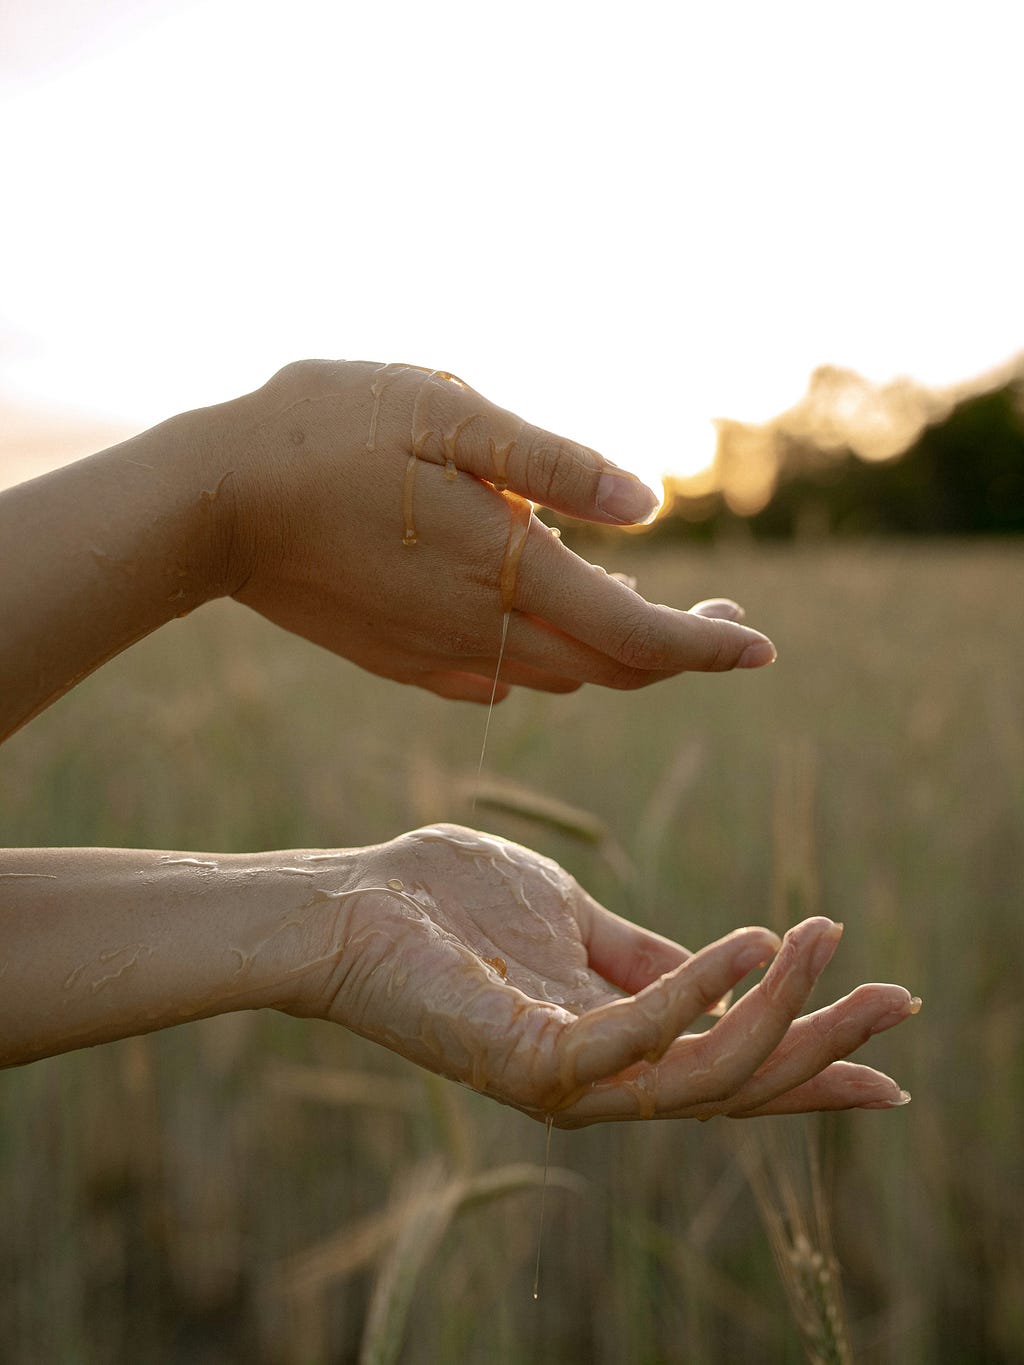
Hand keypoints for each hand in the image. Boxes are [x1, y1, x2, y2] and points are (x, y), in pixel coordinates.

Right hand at [213, 361, 775, 701]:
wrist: (213, 505)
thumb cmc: (327, 433)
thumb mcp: (451, 413)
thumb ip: (556, 464)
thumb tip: (648, 508)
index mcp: (508, 573)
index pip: (639, 636)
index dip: (708, 648)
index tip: (762, 648)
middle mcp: (484, 632)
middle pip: (609, 667)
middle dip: (677, 649)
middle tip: (722, 618)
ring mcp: (440, 655)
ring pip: (559, 674)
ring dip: (616, 650)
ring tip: (644, 604)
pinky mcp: (404, 659)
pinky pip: (502, 674)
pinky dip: (552, 652)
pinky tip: (549, 613)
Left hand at [287, 825, 917, 1126]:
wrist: (350, 903)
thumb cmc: (450, 905)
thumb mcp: (574, 920)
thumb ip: (643, 956)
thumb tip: (729, 961)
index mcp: (612, 1046)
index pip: (730, 1066)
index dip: (813, 1062)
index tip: (888, 1040)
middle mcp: (598, 1081)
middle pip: (737, 1088)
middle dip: (823, 1047)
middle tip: (894, 997)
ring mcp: (564, 1080)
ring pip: (704, 1079)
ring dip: (778, 1014)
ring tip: (817, 940)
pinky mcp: (528, 1060)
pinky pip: (636, 1038)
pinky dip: (703, 992)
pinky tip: (751, 942)